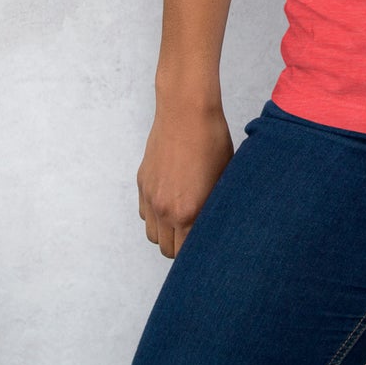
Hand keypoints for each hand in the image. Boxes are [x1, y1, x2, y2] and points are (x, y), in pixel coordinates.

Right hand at [137, 101, 234, 258]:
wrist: (186, 111)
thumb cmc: (212, 140)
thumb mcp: (223, 177)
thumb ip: (216, 208)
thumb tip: (218, 226)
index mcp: (189, 212)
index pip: (189, 253)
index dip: (199, 252)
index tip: (207, 247)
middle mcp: (165, 210)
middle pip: (168, 250)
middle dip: (182, 247)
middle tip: (196, 234)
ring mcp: (150, 197)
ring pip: (153, 235)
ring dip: (166, 233)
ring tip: (183, 219)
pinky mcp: (142, 183)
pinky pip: (144, 214)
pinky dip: (155, 215)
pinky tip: (170, 201)